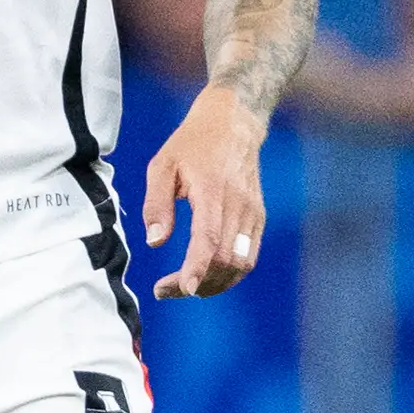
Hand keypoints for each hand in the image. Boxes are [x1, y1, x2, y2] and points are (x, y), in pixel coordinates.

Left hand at [142, 85, 267, 299]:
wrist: (234, 122)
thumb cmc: (193, 142)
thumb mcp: (162, 165)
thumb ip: (157, 205)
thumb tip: (155, 243)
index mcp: (213, 190)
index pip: (209, 238)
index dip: (197, 268)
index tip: (183, 288)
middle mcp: (238, 204)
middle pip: (225, 259)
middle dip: (196, 283)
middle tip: (165, 290)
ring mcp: (252, 212)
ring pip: (241, 264)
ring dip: (214, 284)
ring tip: (185, 287)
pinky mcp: (258, 217)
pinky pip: (249, 257)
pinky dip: (229, 274)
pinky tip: (206, 276)